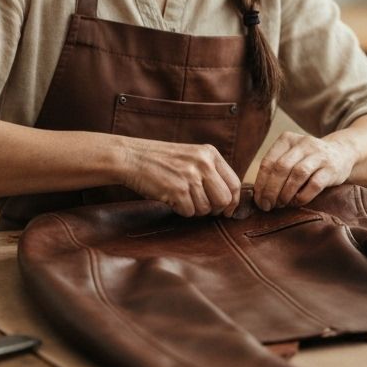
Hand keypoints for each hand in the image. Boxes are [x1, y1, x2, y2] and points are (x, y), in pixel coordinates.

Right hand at [118, 137, 240, 216]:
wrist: (131, 157)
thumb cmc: (161, 160)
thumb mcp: (191, 156)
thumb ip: (210, 172)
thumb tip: (229, 199)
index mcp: (210, 153)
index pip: (235, 183)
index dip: (233, 202)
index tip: (226, 210)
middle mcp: (203, 163)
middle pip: (225, 199)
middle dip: (215, 210)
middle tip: (202, 208)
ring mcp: (190, 176)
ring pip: (206, 209)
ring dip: (194, 210)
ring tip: (181, 198)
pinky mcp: (177, 190)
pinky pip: (189, 212)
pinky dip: (181, 211)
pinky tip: (171, 199)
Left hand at [252, 132, 357, 210]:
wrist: (342, 153)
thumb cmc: (308, 160)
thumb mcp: (291, 156)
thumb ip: (276, 169)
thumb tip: (259, 195)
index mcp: (287, 139)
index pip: (268, 162)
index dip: (261, 183)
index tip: (259, 200)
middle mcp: (303, 143)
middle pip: (281, 168)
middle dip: (271, 190)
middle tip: (267, 206)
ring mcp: (319, 155)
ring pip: (297, 174)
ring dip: (286, 193)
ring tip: (281, 205)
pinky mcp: (331, 169)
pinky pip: (314, 184)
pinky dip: (303, 196)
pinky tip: (297, 202)